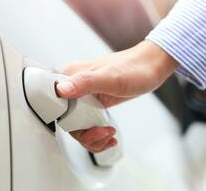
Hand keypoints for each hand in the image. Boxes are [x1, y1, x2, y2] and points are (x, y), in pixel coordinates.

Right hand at [56, 40, 177, 151]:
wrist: (149, 68)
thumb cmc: (133, 68)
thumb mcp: (110, 77)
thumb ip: (84, 82)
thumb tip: (60, 90)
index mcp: (71, 76)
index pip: (56, 105)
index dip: (67, 121)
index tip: (84, 126)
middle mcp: (75, 87)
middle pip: (67, 120)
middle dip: (85, 134)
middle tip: (102, 133)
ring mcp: (85, 97)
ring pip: (77, 126)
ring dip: (92, 138)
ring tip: (109, 134)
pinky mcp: (94, 103)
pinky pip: (88, 124)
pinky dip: (97, 135)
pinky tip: (108, 135)